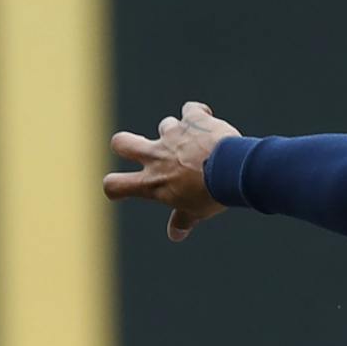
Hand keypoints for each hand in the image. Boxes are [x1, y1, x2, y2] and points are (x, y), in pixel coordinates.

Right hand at [103, 100, 239, 241]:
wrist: (232, 171)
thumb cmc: (212, 194)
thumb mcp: (196, 211)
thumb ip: (182, 220)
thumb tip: (175, 235)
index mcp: (153, 182)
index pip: (115, 185)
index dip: (114, 186)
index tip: (122, 187)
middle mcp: (156, 156)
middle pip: (120, 142)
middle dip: (126, 144)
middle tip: (143, 150)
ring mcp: (173, 135)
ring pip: (165, 126)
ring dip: (179, 133)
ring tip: (198, 145)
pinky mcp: (192, 120)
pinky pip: (191, 110)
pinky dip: (199, 114)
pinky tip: (210, 121)